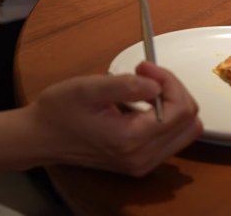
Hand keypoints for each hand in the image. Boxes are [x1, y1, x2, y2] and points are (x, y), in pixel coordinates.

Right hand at [27, 61, 201, 176]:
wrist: (40, 137)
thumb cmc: (58, 112)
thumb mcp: (88, 89)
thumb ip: (125, 85)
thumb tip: (156, 84)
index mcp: (131, 139)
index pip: (180, 110)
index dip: (169, 81)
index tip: (145, 66)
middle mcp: (142, 157)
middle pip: (189, 123)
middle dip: (174, 91)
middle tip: (146, 74)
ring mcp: (142, 163)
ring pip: (184, 132)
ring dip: (172, 104)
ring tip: (144, 88)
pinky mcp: (139, 162)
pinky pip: (171, 140)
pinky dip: (165, 117)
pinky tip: (143, 104)